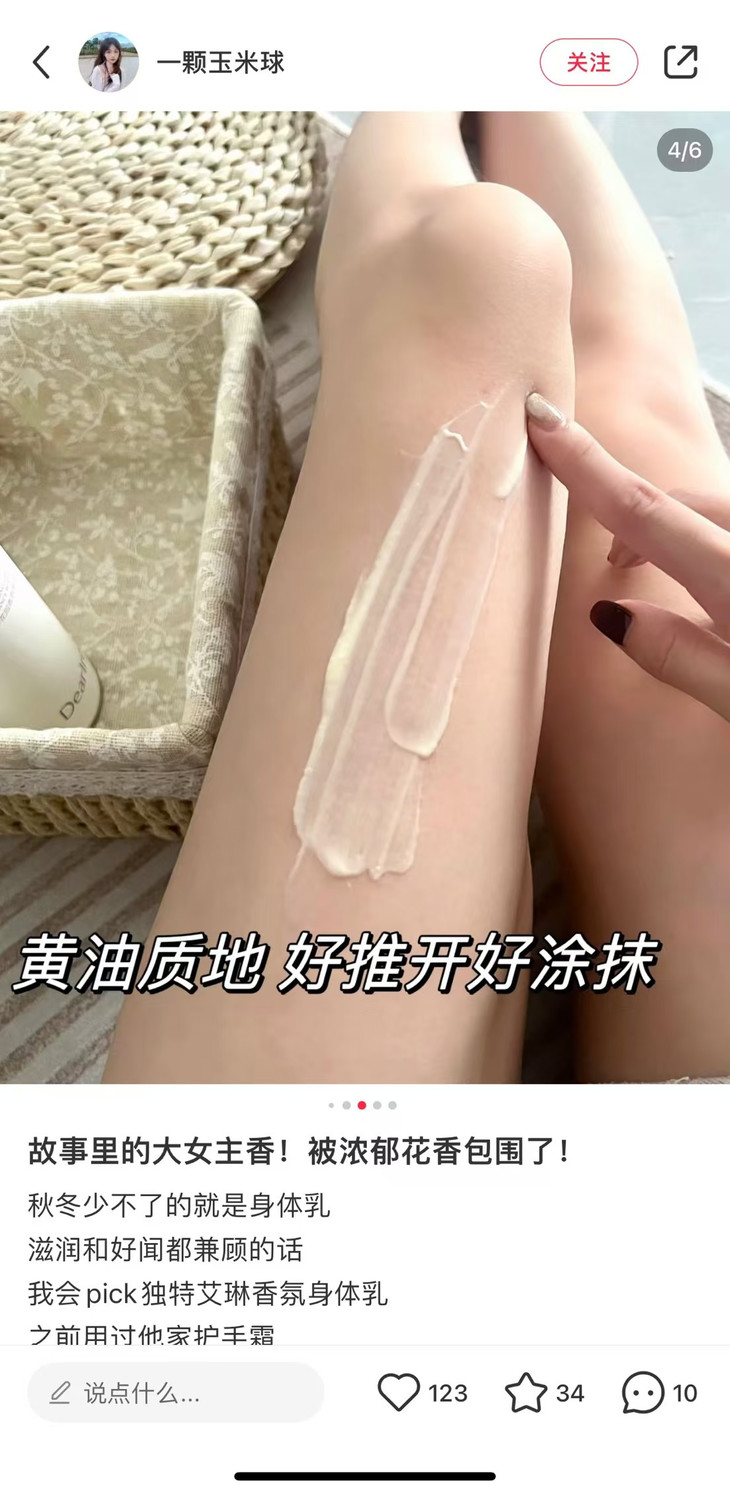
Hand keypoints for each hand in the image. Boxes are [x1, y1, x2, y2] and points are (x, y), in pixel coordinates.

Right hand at [525, 392, 729, 722]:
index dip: (584, 465)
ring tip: (672, 585)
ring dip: (682, 531)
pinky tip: (716, 587)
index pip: (642, 511)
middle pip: (676, 503)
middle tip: (614, 572)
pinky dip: (713, 539)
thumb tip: (609, 616)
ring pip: (714, 511)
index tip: (540, 417)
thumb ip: (680, 659)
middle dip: (635, 519)